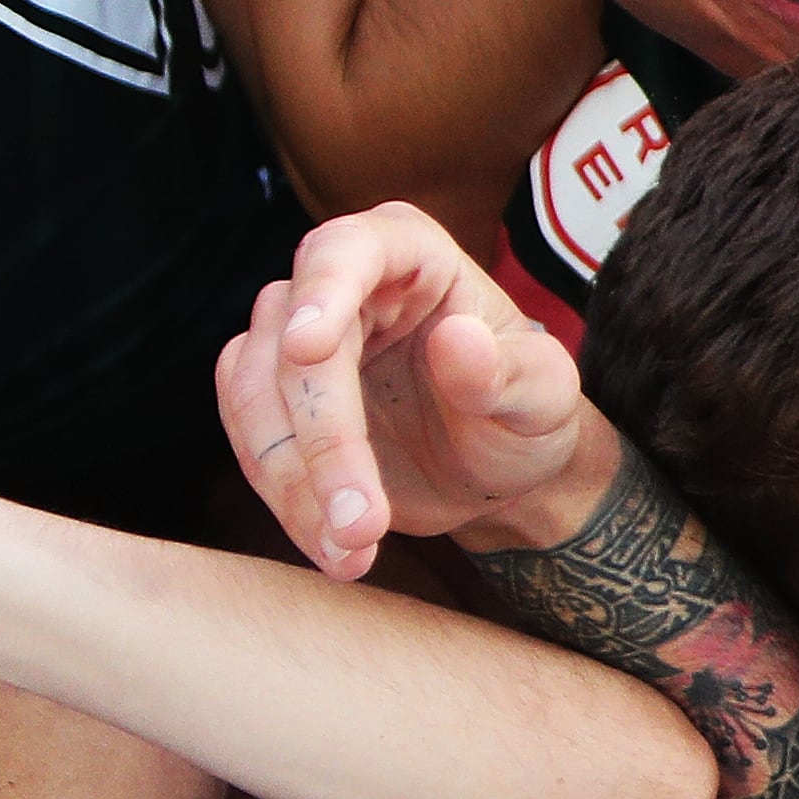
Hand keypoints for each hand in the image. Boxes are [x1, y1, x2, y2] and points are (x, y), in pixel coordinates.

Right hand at [216, 206, 606, 575]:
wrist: (496, 466)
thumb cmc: (527, 412)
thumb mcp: (544, 397)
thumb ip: (508, 371)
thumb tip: (457, 340)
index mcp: (410, 253)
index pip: (347, 249)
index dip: (323, 293)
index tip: (311, 349)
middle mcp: (339, 284)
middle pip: (294, 349)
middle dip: (324, 444)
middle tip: (363, 523)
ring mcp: (292, 341)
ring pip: (255, 400)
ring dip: (295, 485)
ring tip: (354, 549)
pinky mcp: (269, 400)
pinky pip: (253, 444)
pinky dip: (288, 502)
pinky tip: (337, 549)